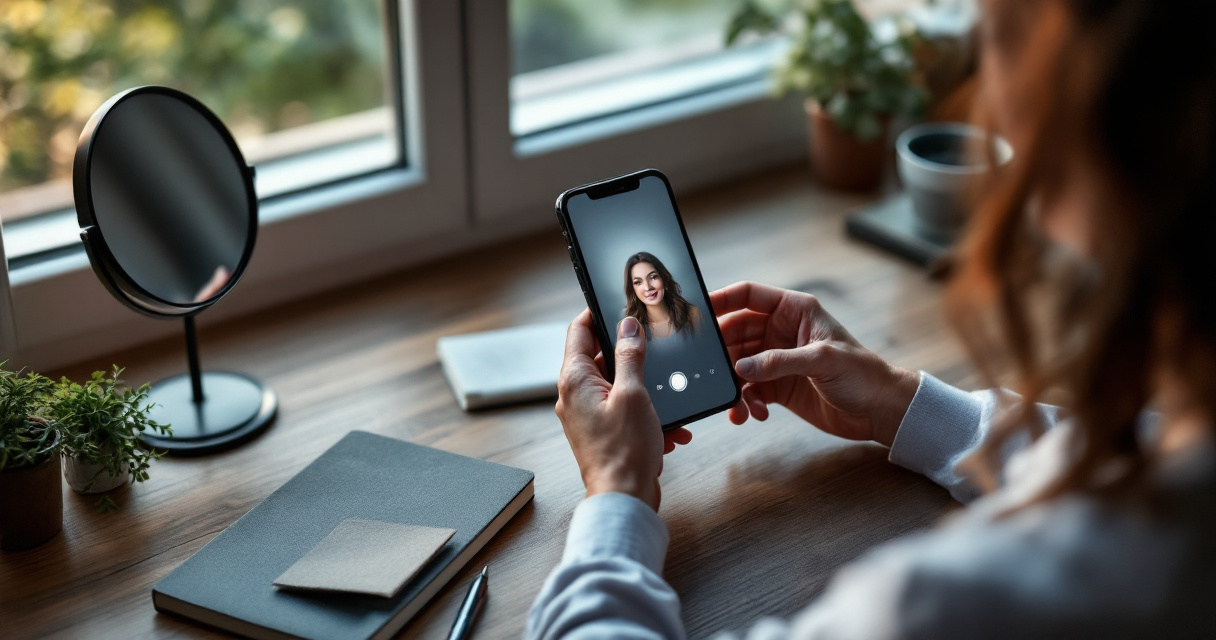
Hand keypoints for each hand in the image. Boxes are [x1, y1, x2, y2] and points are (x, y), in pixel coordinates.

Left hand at [555, 310, 691, 510]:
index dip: (597, 312)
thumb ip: (630, 356)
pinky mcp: (600, 431)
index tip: (618, 303)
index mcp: (574, 380)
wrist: (623, 499)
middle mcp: (574, 395)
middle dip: (633, 355)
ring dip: (646, 390)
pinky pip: (624, 410)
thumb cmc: (625, 451)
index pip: (579, 330)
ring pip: (618, 385)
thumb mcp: (634, 394)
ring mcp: (586, 414)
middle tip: (655, 350)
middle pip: (600, 356)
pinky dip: (646, 414)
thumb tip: (627, 325)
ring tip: (666, 402)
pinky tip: (668, 430)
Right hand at [710, 282, 919, 446]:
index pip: (749, 295)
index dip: (722, 299)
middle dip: (722, 353)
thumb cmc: (863, 374)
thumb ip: (779, 362)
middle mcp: (782, 332)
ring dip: (732, 384)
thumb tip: (741, 368)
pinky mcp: (777, 387)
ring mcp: (777, 360)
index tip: (699, 311)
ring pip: (738, 365)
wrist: (880, 411)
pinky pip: (748, 391)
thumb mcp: (822, 360)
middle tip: (711, 370)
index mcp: (794, 311)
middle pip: (735, 333)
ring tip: (737, 404)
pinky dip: (744, 403)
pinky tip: (753, 414)